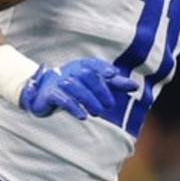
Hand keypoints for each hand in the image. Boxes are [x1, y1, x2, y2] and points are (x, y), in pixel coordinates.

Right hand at [18, 58, 137, 119]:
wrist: (44, 93)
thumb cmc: (76, 87)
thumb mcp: (95, 83)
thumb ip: (115, 84)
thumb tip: (135, 86)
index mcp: (81, 65)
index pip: (94, 64)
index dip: (103, 68)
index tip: (113, 74)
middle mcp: (70, 70)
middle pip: (86, 75)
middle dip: (100, 90)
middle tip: (109, 105)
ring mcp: (59, 81)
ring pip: (75, 87)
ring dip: (88, 100)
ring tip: (98, 112)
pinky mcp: (50, 94)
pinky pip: (62, 98)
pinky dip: (73, 107)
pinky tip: (82, 116)